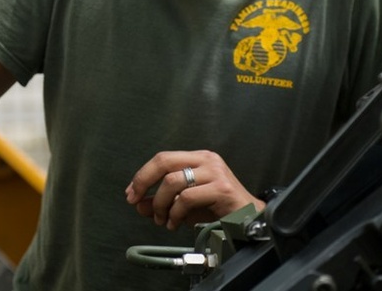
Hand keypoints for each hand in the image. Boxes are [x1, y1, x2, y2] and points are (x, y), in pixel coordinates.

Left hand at [124, 150, 263, 230]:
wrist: (250, 219)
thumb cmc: (219, 210)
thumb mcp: (184, 205)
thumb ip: (162, 202)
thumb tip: (139, 204)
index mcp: (198, 158)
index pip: (163, 158)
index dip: (143, 175)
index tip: (132, 193)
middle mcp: (206, 160)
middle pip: (164, 161)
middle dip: (144, 181)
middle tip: (136, 200)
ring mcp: (215, 172)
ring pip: (173, 181)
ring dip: (161, 204)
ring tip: (163, 220)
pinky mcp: (221, 188)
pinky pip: (187, 198)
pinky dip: (175, 213)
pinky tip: (175, 223)